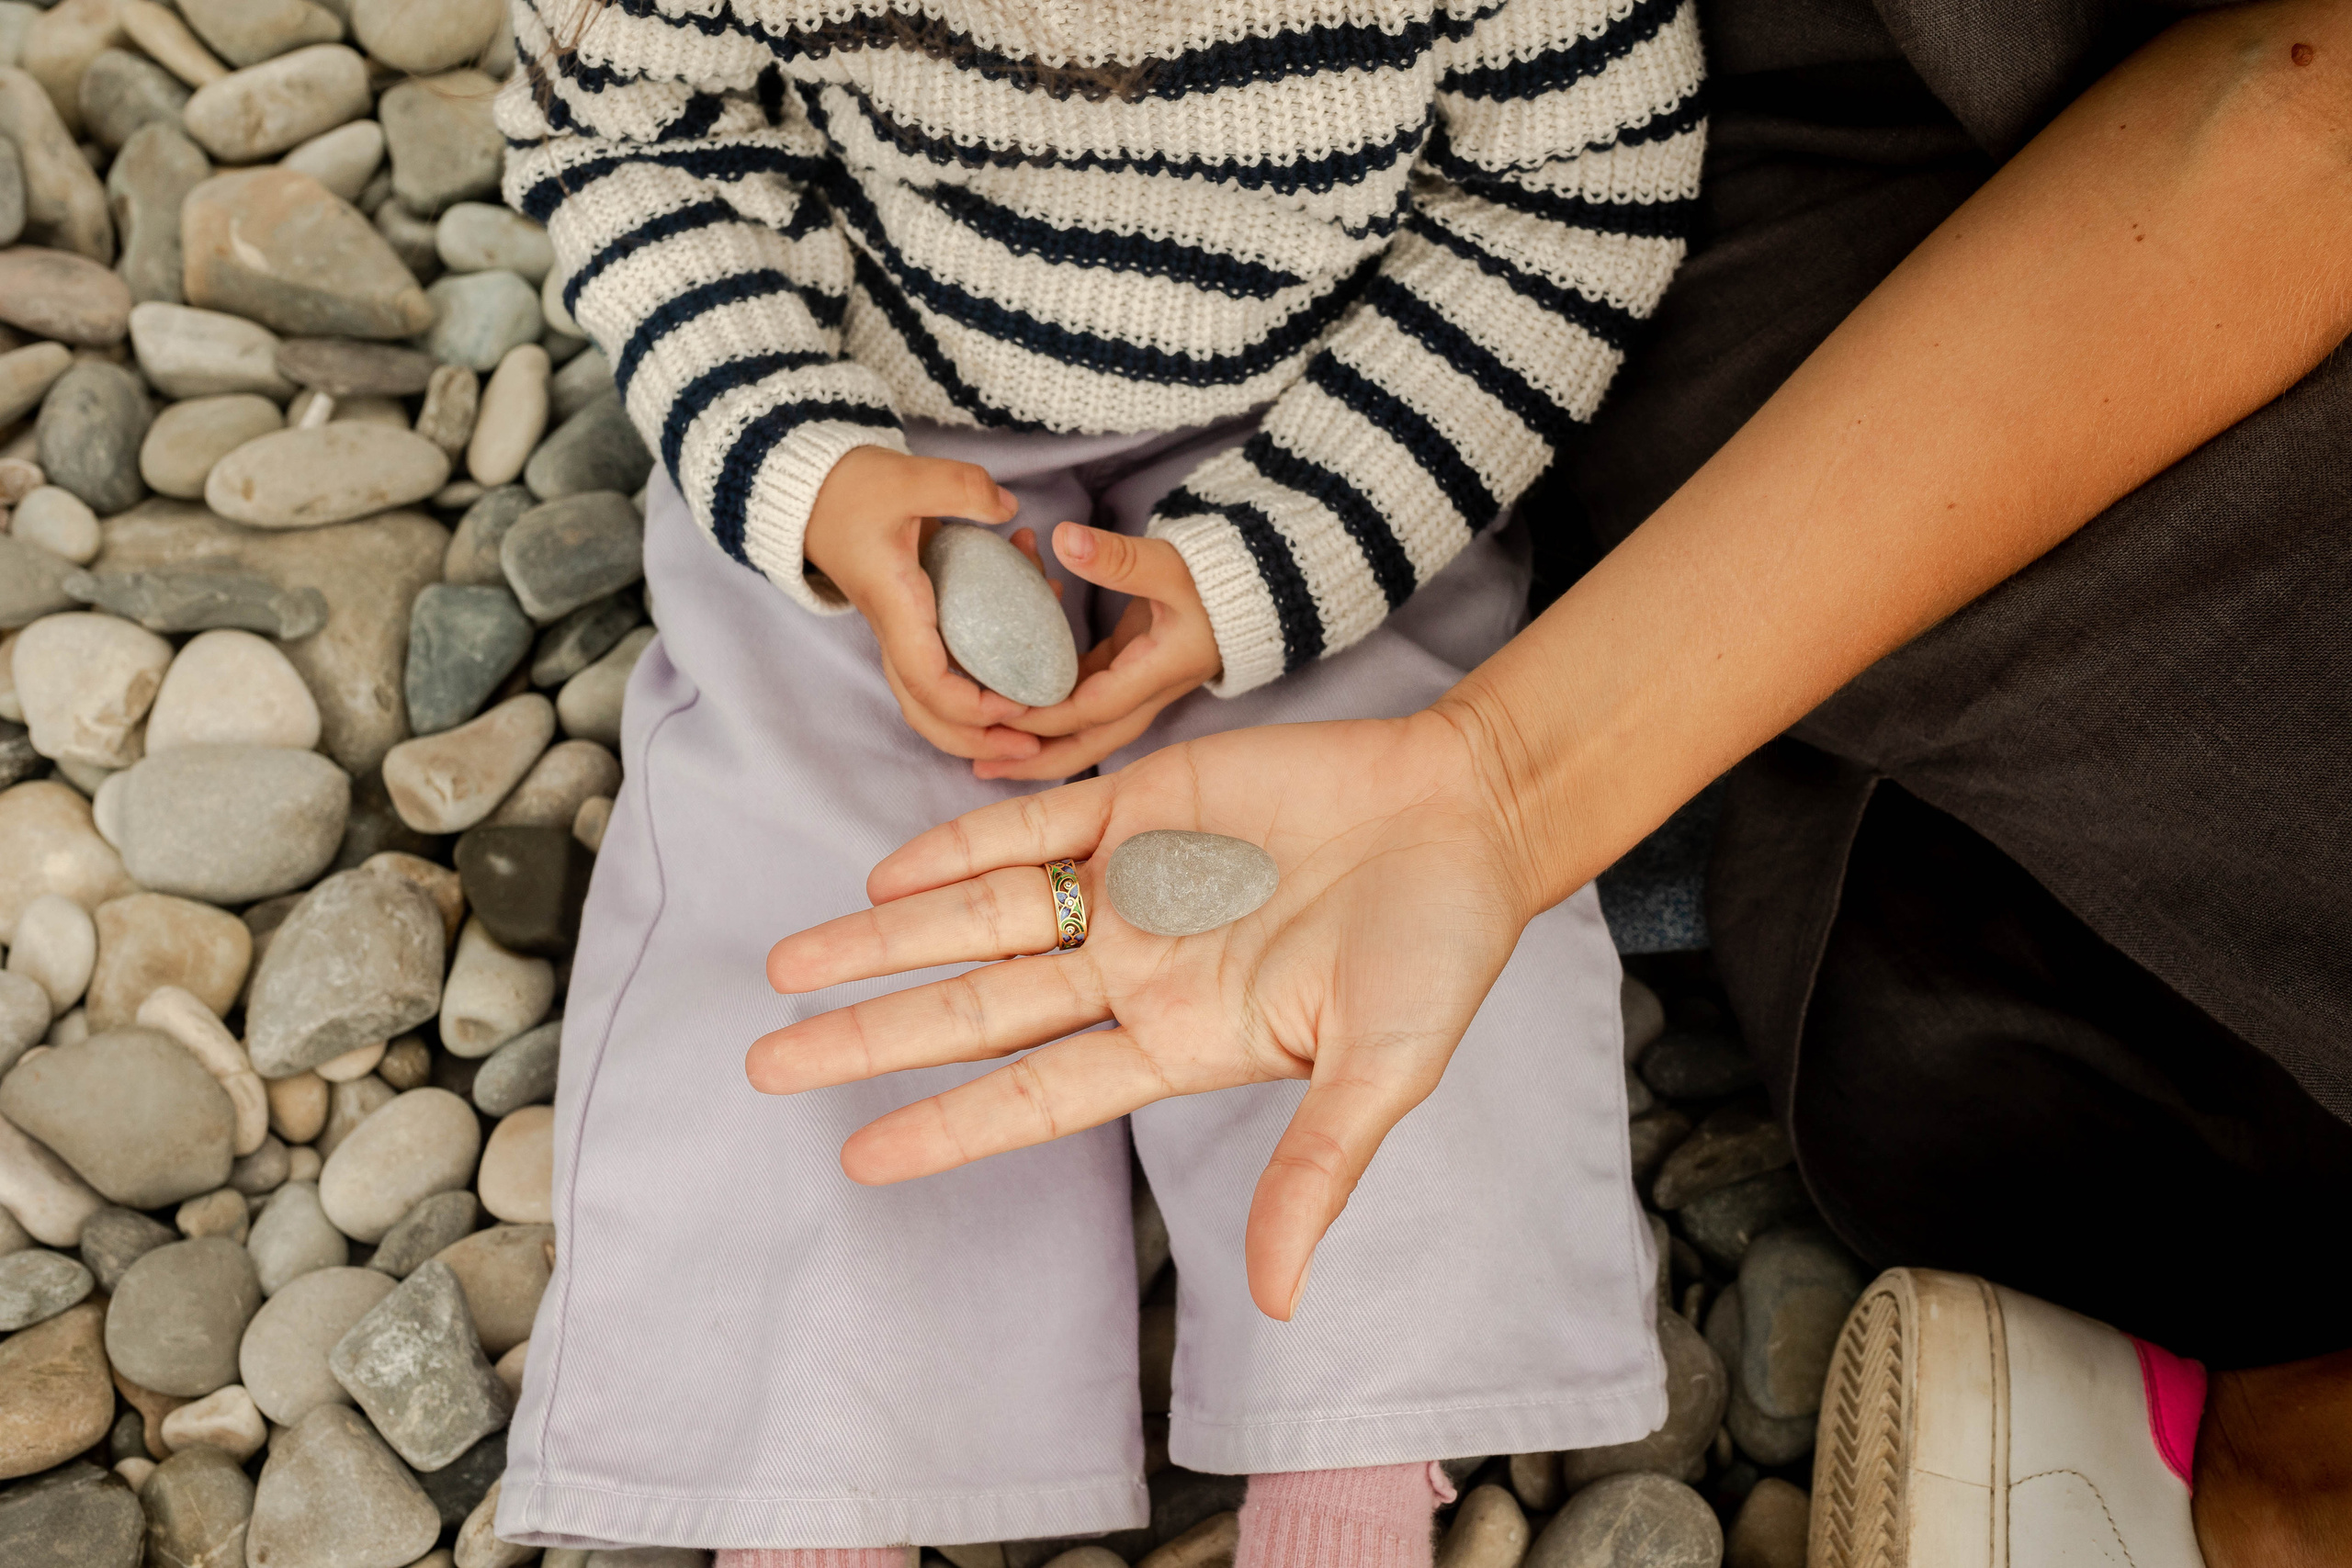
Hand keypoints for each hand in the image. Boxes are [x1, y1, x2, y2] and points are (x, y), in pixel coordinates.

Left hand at [746, 709, 1542, 1319]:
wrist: (1467, 812)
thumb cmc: (1439, 948)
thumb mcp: (1384, 1070)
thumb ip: (1318, 1171)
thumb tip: (1281, 1303)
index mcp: (1180, 1040)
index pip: (1037, 1096)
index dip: (947, 1127)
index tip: (856, 1158)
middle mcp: (1135, 968)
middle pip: (976, 1009)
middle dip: (870, 1033)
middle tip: (765, 1062)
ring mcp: (1133, 883)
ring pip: (979, 917)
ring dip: (885, 938)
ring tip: (787, 965)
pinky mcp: (1144, 799)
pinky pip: (1034, 826)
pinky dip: (960, 845)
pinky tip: (889, 872)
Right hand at [802, 446, 1042, 763]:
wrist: (814, 493)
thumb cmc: (852, 489)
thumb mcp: (905, 475)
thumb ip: (958, 487)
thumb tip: (1008, 509)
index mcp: (897, 609)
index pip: (929, 683)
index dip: (974, 706)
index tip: (1021, 702)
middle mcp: (898, 633)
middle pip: (930, 715)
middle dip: (980, 741)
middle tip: (1034, 748)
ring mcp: (905, 634)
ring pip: (938, 703)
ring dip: (984, 724)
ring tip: (1034, 726)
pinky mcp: (916, 625)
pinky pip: (951, 669)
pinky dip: (989, 674)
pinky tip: (1035, 635)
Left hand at [974, 523, 1222, 780]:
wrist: (1249, 587)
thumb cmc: (1214, 577)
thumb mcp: (1170, 565)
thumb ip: (1119, 557)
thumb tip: (1064, 539)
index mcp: (1155, 676)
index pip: (1090, 710)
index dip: (1041, 715)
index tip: (995, 711)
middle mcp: (1142, 696)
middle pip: (1083, 745)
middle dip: (1031, 760)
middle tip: (980, 766)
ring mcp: (1133, 690)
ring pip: (1078, 731)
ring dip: (1034, 740)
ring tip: (984, 747)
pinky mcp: (1123, 675)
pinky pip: (1079, 704)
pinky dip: (1046, 705)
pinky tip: (1012, 703)